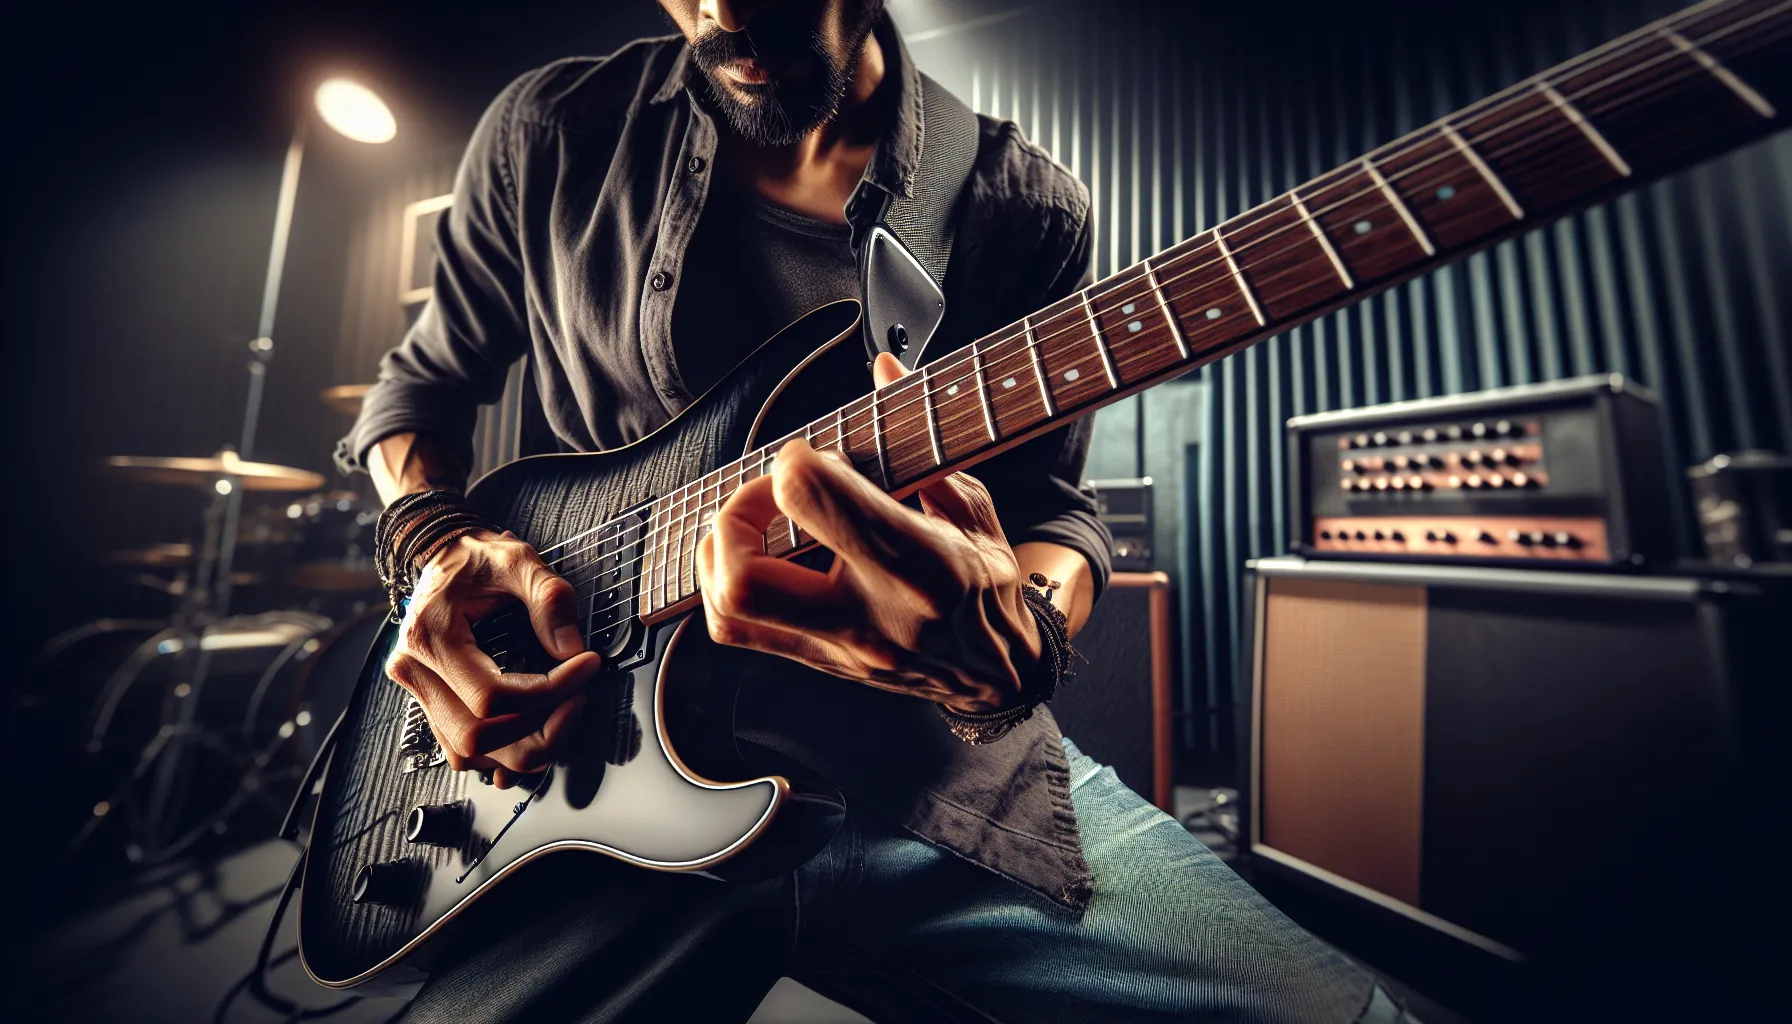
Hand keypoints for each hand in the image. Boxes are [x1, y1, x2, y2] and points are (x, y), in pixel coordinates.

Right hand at [383, 527, 600, 787]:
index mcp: (431, 636)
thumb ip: (549, 597)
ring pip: (470, 752)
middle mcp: (415, 671)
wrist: (442, 554)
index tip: (586, 665)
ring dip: (525, 745)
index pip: (492, 696)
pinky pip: (461, 749)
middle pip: (479, 735)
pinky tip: (534, 730)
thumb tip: (571, 648)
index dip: (550, 691)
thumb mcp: (517, 559)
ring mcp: (418, 691)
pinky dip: (501, 751)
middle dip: (540, 728)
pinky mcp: (430, 702)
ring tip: (563, 713)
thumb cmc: (475, 557)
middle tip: (578, 698)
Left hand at [695, 354, 1042, 713]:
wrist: (997, 675)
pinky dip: (725, 584)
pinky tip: (750, 555)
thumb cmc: (987, 587)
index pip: (817, 501)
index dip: (797, 462)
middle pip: (746, 578)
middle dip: (735, 517)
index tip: (811, 454)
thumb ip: (923, 438)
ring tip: (748, 524)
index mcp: (919, 567)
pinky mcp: (819, 663)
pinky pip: (738, 629)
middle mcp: (871, 616)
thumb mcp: (973, 507)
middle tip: (763, 494)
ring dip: (718, 554)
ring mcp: (838, 649)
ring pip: (729, 609)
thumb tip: (885, 367)